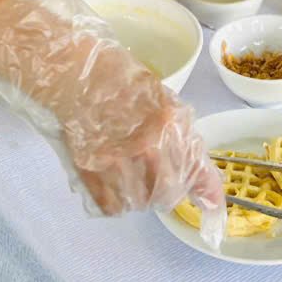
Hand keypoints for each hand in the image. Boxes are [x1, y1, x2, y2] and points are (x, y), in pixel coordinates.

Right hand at [0, 0, 225, 244]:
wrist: (69, 69)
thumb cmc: (114, 75)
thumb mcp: (158, 94)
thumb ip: (177, 129)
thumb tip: (194, 161)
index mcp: (169, 121)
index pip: (197, 169)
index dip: (208, 195)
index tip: (213, 211)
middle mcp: (148, 145)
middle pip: (167, 194)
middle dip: (164, 189)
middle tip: (153, 175)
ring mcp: (117, 160)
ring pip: (138, 203)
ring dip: (137, 194)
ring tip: (127, 171)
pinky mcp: (89, 170)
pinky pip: (109, 206)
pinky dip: (112, 199)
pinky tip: (109, 178)